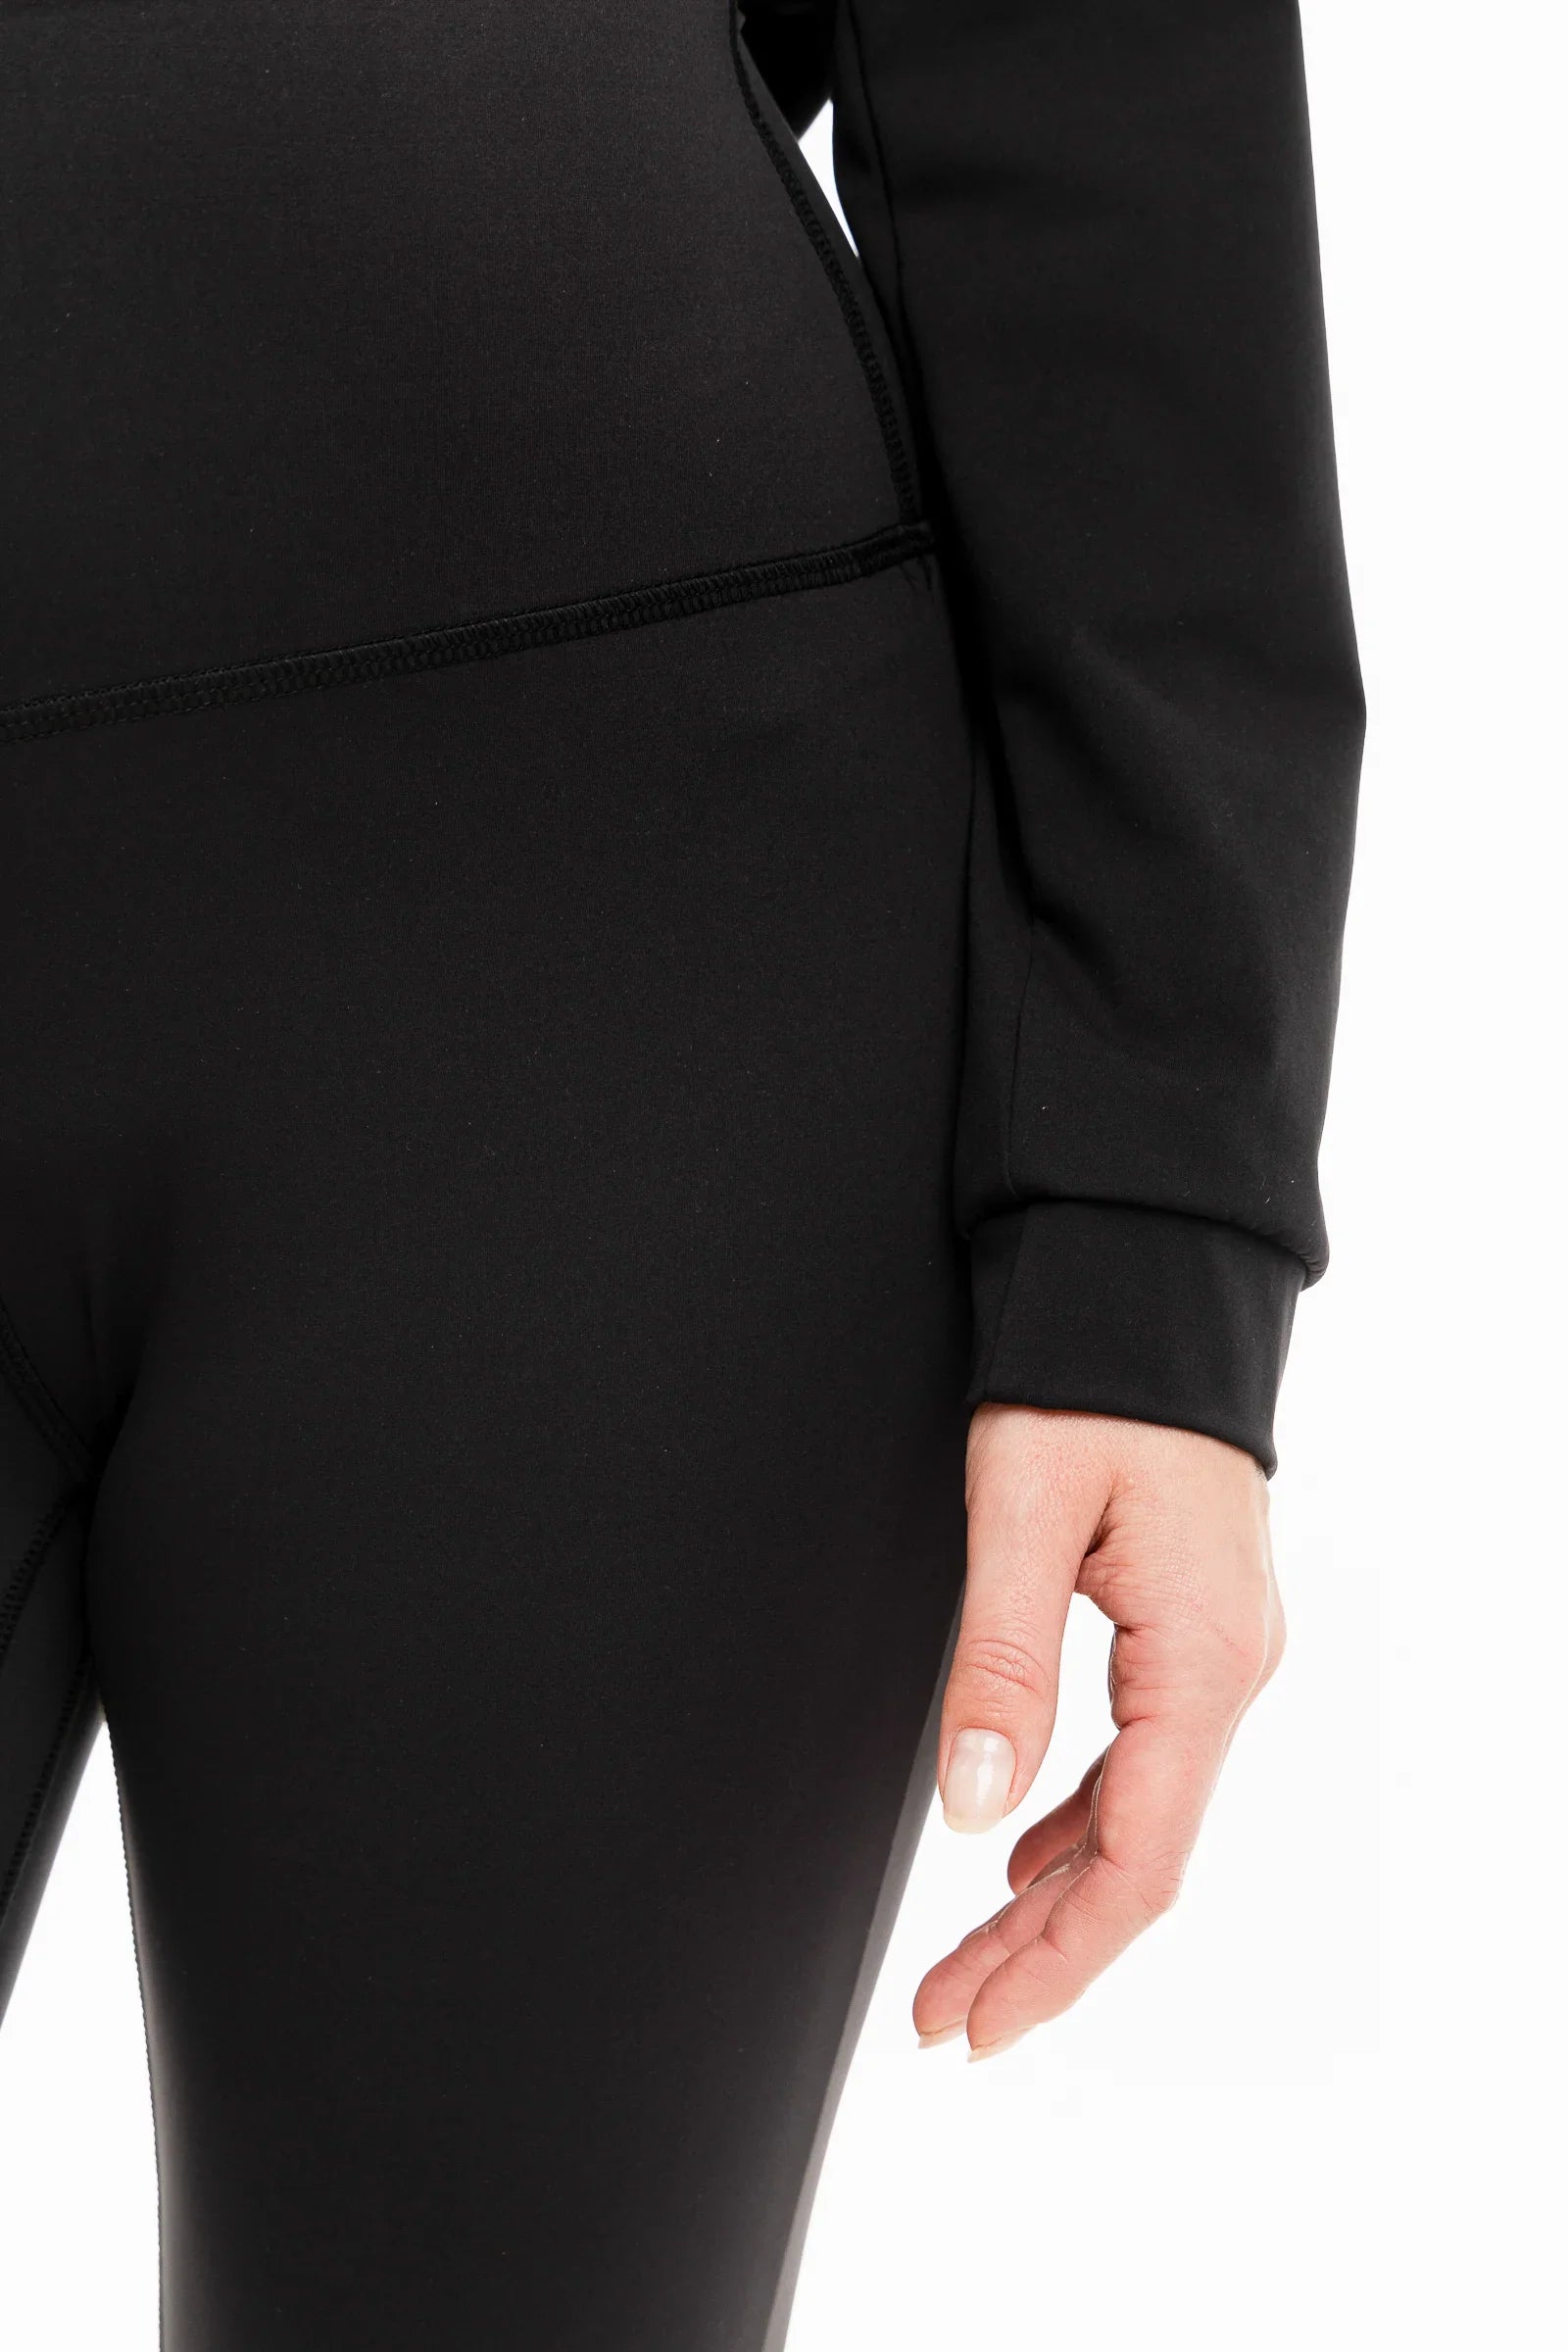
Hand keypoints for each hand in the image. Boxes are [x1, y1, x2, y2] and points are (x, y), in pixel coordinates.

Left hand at [913, 1404, 1283, 2057]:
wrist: (1146, 1283)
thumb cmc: (1090, 1377)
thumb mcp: (1026, 1514)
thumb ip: (1003, 1663)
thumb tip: (974, 1807)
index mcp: (1200, 1657)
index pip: (1138, 1860)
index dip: (1054, 1957)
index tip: (974, 2021)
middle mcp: (1227, 1668)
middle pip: (1138, 1857)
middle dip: (1040, 1950)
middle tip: (946, 2020)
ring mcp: (1216, 1650)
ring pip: (1140, 1815)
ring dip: (1052, 1895)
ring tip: (968, 1962)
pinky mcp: (1190, 1627)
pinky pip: (1143, 1758)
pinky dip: (1078, 1821)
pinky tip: (1024, 1848)